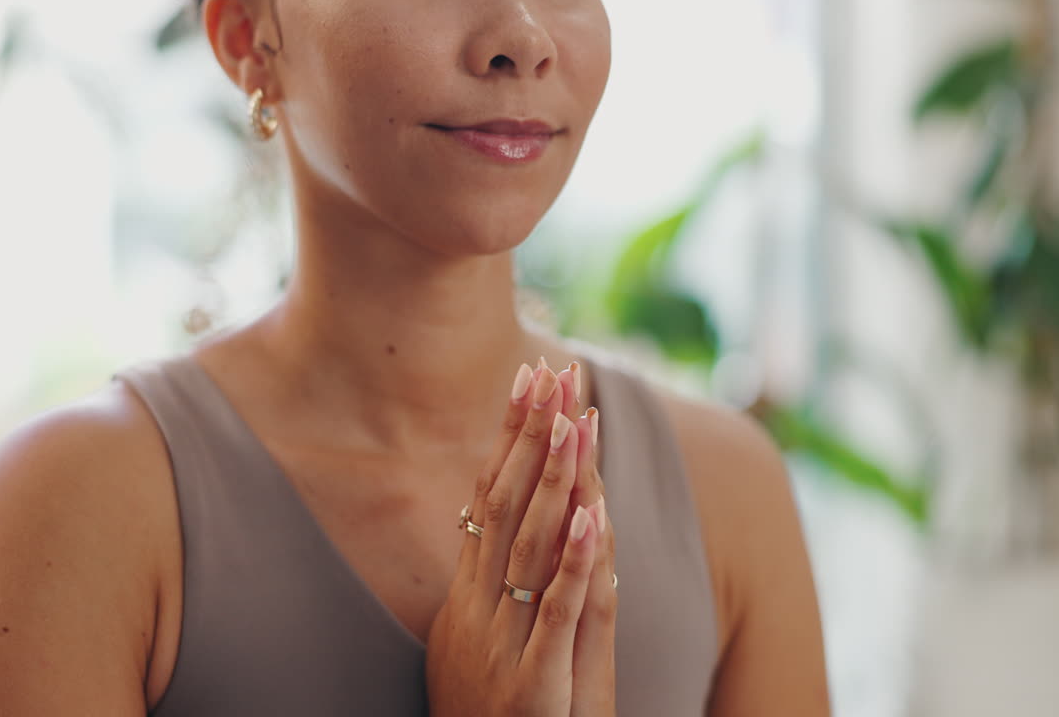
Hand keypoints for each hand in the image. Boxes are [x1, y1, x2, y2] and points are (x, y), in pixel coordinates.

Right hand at [426, 361, 614, 715]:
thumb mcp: (478, 645)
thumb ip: (497, 586)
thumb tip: (520, 521)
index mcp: (463, 600)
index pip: (486, 501)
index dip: (508, 438)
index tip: (527, 381)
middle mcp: (477, 614)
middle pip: (506, 511)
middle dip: (530, 438)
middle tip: (550, 372)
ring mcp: (504, 649)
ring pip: (533, 552)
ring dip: (556, 483)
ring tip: (573, 420)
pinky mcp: (536, 691)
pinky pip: (560, 619)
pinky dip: (578, 567)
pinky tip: (595, 519)